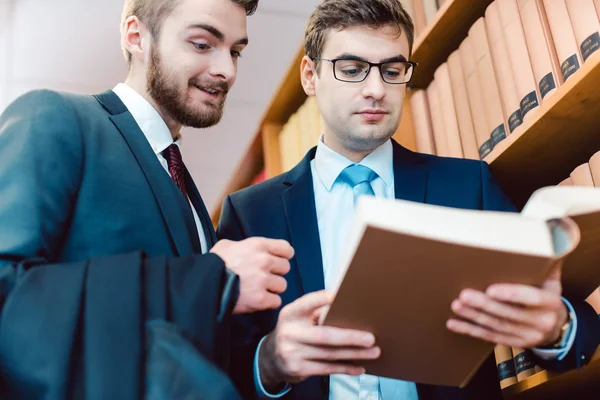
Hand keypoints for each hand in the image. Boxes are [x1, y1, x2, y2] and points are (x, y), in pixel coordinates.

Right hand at [210, 237, 292, 313]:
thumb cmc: (213, 264)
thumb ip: (243, 246)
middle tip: (263, 277)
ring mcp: (263, 280)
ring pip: (282, 285)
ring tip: (259, 289)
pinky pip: (276, 301)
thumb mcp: (226, 246)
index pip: (286, 249)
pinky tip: (257, 300)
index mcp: (258, 245)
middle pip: (285, 268)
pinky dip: (268, 302)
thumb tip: (247, 249)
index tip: (277, 261)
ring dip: (273, 289)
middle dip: (276, 273)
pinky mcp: (261, 299)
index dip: (283, 256)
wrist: (203, 285)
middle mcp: (264, 261)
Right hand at [258, 290, 379, 390]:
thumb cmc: (294, 331)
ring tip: (374, 352)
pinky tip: (359, 367)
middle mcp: (289, 332)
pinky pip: (327, 369)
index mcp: (290, 313)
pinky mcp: (298, 369)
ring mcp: (292, 353)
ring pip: (329, 354)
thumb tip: (345, 306)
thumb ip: (315, 311)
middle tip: (371, 338)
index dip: (321, 299)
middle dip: (350, 337)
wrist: (271, 358)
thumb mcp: (297, 317)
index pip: (306, 303)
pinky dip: (345, 368)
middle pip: (324, 335)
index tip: (338, 296)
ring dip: (354, 354)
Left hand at [446, 266, 568, 348]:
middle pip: (508, 314)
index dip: (510, 294)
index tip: (490, 289)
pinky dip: (469, 330)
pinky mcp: (513, 343)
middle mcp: (540, 322)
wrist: (557, 329)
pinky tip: (453, 324)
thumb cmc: (547, 298)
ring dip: (473, 316)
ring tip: (456, 305)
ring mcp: (527, 336)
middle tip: (464, 294)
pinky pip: (488, 336)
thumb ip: (545, 264)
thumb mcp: (552, 282)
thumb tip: (544, 239)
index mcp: (550, 303)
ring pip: (496, 326)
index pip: (531, 298)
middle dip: (484, 305)